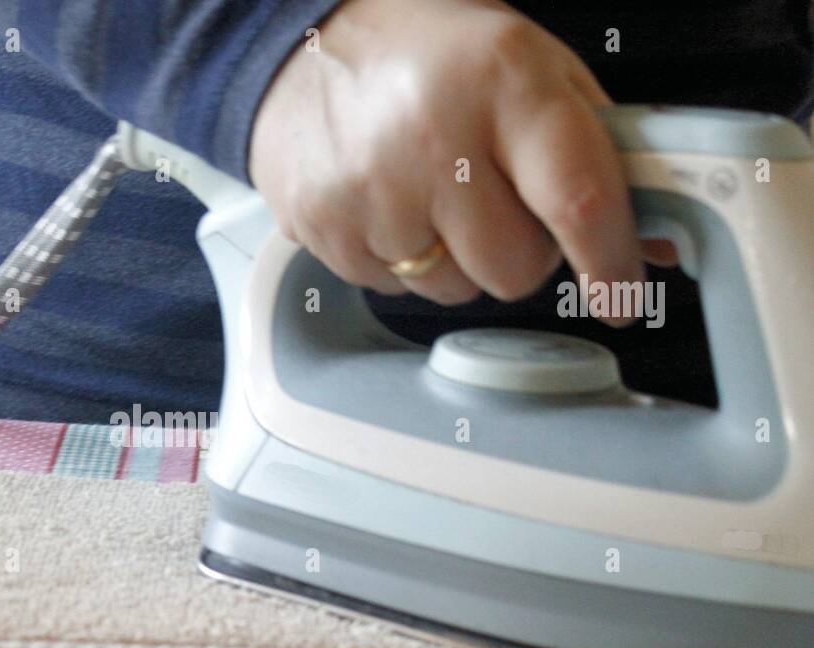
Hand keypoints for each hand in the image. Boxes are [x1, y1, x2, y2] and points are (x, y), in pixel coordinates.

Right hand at [249, 0, 652, 323]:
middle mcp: (434, 138)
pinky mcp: (325, 228)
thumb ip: (596, 149)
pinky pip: (392, 288)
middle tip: (496, 202)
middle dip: (520, 251)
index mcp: (502, 81)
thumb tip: (649, 239)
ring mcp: (371, 190)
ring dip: (455, 258)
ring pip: (453, 289)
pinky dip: (400, 257)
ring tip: (430, 193)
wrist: (305, 46)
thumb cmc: (428, 55)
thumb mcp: (529, 65)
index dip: (609, 263)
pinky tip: (388, 203)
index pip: (579, 201)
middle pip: (515, 269)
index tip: (620, 295)